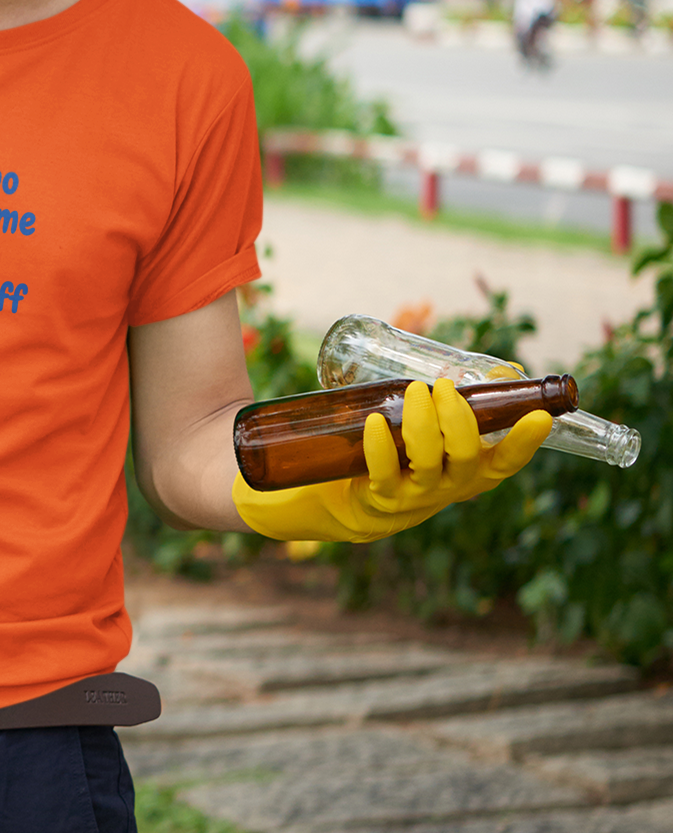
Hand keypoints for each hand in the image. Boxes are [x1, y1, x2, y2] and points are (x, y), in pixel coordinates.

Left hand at [233, 377, 552, 543]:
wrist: (291, 488)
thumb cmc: (350, 447)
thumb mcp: (393, 419)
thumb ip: (413, 386)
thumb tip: (426, 325)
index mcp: (451, 478)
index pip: (499, 467)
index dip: (523, 446)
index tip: (542, 417)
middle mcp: (434, 496)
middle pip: (469, 468)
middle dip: (463, 424)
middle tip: (443, 388)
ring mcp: (401, 506)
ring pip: (431, 472)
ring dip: (428, 429)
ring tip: (417, 393)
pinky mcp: (365, 508)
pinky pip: (382, 480)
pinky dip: (383, 450)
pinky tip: (377, 425)